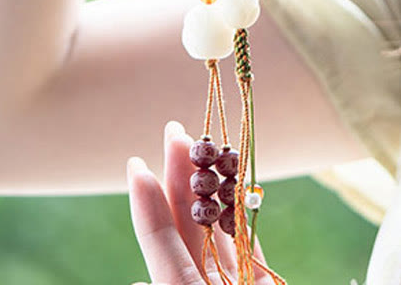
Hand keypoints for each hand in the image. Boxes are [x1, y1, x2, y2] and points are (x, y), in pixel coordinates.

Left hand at [126, 121, 271, 283]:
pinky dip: (244, 211)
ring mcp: (234, 281)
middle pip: (189, 220)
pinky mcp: (265, 284)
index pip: (159, 238)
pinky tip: (237, 180)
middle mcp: (203, 281)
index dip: (148, 200)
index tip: (137, 162)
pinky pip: (250, 243)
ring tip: (206, 145)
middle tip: (174, 131)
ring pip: (220, 224)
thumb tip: (136, 283)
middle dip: (181, 173)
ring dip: (214, 183)